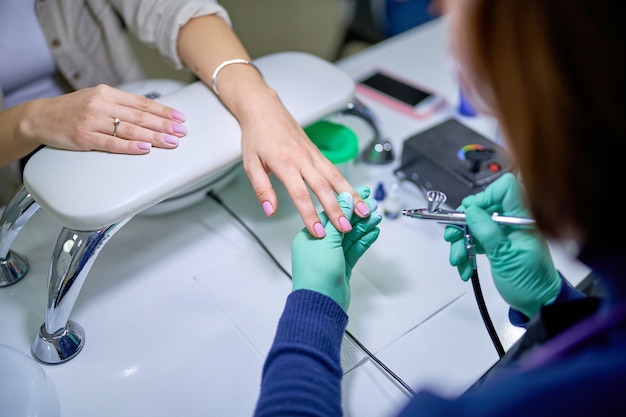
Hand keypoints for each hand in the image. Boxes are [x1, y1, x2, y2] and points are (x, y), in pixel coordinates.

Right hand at [4, 84, 186, 163]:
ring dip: (153, 136)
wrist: (40, 117)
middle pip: (140, 116)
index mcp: (107, 93)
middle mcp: (101, 105)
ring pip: (129, 129)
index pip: (142, 102)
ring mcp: (92, 121)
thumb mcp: (98, 99)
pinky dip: (130, 146)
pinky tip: (145, 148)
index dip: (163, 110)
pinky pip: (112, 143)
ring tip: (171, 141)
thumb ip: (121, 105)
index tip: (180, 117)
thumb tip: (151, 113)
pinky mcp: (84, 138)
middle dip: (164, 125)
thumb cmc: (73, 110)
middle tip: (181, 131)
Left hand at [237, 91, 370, 237]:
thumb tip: (270, 210)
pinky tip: (356, 196)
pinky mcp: (318, 153)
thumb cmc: (257, 136)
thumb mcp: (251, 164)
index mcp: (285, 164)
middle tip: (345, 228)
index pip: (300, 194)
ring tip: (364, 212)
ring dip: (351, 196)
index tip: (318, 232)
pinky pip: (335, 170)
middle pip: (323, 188)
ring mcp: (313, 155)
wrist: (264, 110)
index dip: (310, 215)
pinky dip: (347, 185)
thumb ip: (262, 189)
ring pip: (336, 178)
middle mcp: (303, 159)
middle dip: (336, 210)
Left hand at [291, 186, 381, 310]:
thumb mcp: (328, 241)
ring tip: (377, 217)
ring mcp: (331, 257)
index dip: (346, 204)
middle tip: (372, 203)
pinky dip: (364, 241)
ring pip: (350, 237)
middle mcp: (318, 245)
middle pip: (341, 225)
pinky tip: (374, 233)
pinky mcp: (341, 267)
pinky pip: (354, 250)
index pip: (329, 214)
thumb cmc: (316, 275)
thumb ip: (338, 219)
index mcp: (308, 236)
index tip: (359, 194)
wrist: (320, 305)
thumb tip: (345, 199)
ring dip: (364, 227)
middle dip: (357, 215)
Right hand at [443, 173, 560, 317]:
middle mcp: (512, 223)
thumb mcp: (506, 257)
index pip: (505, 189)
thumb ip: (487, 231)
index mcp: (522, 219)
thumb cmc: (532, 282)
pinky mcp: (496, 245)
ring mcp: (503, 234)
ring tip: (458, 259)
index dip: (485, 196)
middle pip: (482, 208)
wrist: (538, 303)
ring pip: (474, 226)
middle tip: (453, 237)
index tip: (471, 214)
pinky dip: (466, 252)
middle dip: (463, 224)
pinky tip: (465, 266)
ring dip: (461, 242)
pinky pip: (475, 241)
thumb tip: (471, 210)